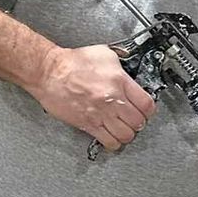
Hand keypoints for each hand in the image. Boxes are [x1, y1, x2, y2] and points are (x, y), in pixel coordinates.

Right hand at [32, 45, 156, 151]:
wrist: (49, 72)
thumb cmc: (71, 63)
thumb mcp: (103, 54)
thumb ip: (121, 63)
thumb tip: (128, 68)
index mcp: (119, 81)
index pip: (147, 104)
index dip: (148, 109)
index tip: (145, 109)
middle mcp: (112, 99)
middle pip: (138, 122)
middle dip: (138, 122)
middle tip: (133, 119)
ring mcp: (100, 114)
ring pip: (126, 135)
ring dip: (127, 133)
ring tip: (123, 128)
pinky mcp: (88, 124)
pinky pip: (109, 141)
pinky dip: (113, 142)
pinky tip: (111, 136)